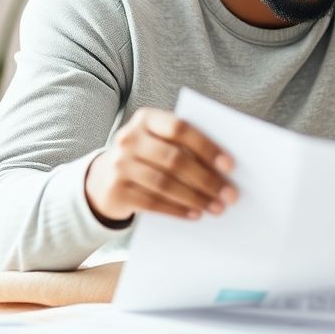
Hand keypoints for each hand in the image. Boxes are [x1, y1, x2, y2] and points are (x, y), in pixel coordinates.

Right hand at [84, 108, 237, 223]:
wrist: (104, 178)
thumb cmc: (147, 157)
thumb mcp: (160, 142)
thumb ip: (186, 146)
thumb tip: (225, 170)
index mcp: (146, 119)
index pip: (180, 129)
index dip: (207, 147)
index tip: (230, 166)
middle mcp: (129, 139)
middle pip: (174, 160)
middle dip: (207, 179)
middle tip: (230, 194)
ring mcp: (119, 165)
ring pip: (164, 184)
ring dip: (195, 198)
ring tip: (217, 207)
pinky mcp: (116, 191)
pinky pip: (152, 203)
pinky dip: (177, 210)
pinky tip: (195, 214)